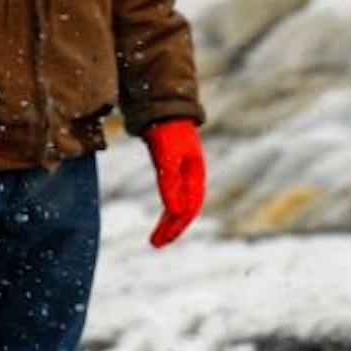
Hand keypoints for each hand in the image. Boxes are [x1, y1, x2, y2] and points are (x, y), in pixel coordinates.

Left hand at [144, 118, 205, 247]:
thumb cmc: (167, 131)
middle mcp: (192, 175)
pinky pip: (174, 194)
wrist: (165, 106)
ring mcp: (183, 172)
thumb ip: (170, 183)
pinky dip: (168, 209)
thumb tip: (174, 212)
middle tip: (155, 244)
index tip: (160, 240)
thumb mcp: (166, 157)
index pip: (190, 207)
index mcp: (195, 173)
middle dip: (172, 229)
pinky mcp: (173, 168)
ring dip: (169, 222)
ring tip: (156, 238)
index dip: (176, 225)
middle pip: (186, 209)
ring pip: (180, 203)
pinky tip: (162, 216)